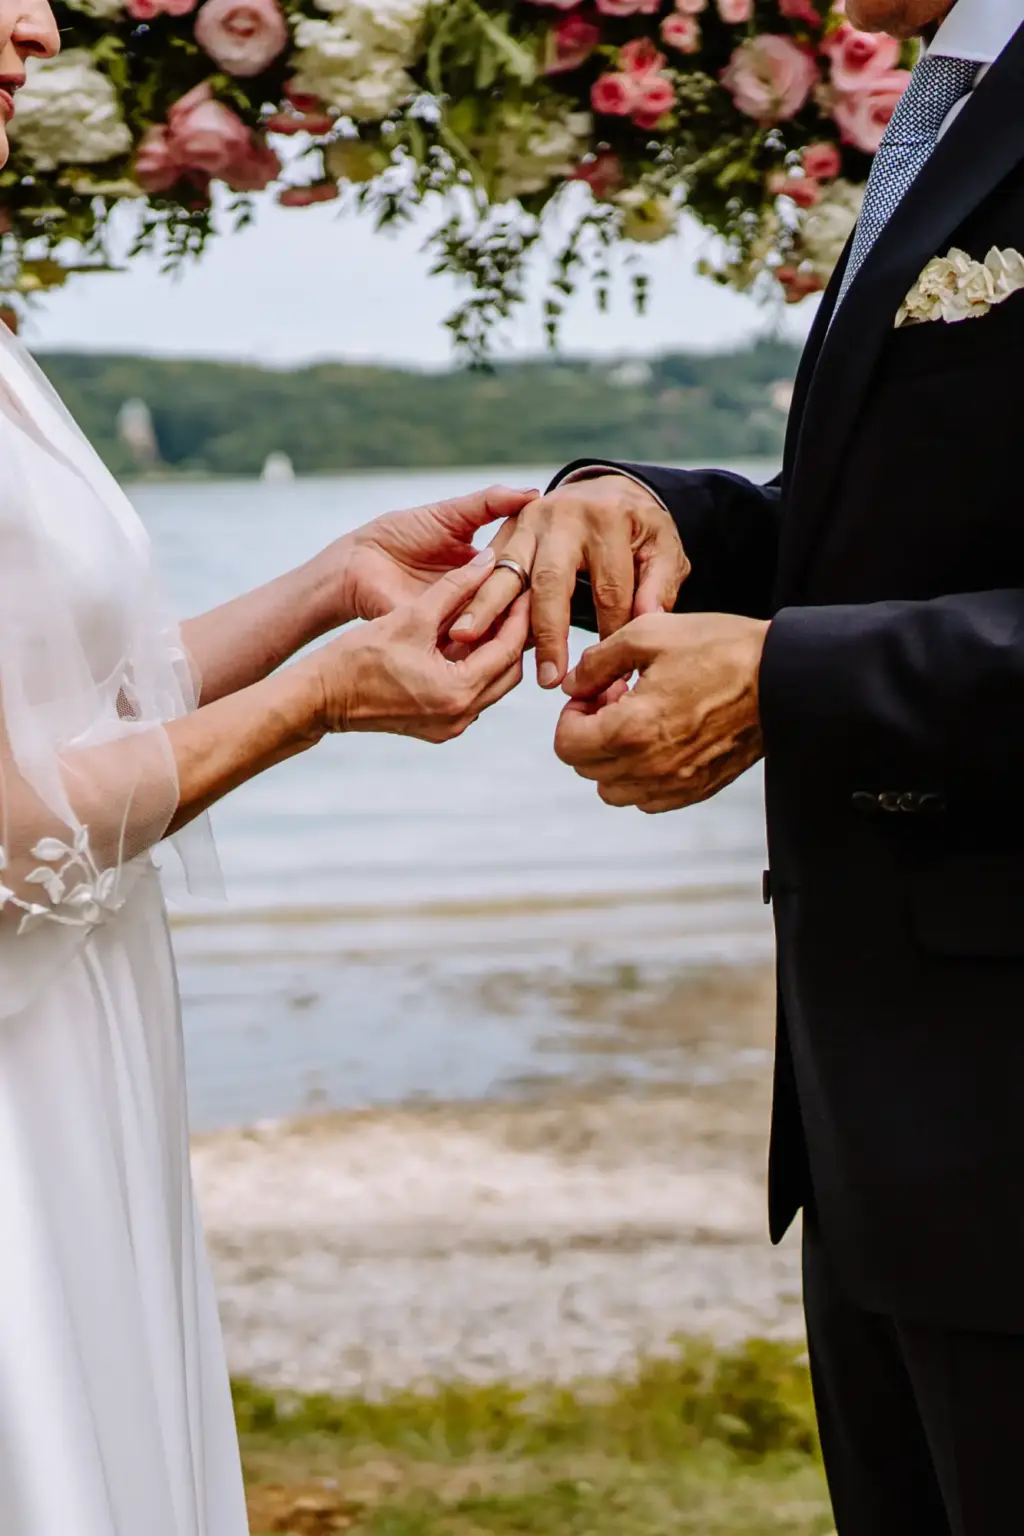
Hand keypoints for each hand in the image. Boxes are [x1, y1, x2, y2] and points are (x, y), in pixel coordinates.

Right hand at [308, 550, 528, 741]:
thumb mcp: (410, 617)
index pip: (508, 649)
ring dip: (495, 652)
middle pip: (508, 671)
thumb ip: (454, 588)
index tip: (527, 587)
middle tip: (519, 600)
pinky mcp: (437, 727)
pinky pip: (471, 695)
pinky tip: (472, 640)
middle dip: (514, 635)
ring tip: (498, 616)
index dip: (520, 615)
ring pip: (492, 684)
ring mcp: (449, 726)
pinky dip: (475, 668)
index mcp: (458, 691)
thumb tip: (488, 561)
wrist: (320, 698)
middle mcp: (460, 716)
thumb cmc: (357, 657)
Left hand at [320, 485, 537, 624]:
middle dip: (533, 601)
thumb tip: (535, 494)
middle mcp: (477, 599)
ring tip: (537, 614)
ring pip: (497, 626)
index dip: (541, 572)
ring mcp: (462, 621)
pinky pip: (470, 643)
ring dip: (514, 622)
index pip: (521, 575)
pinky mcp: (442, 637)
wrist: (357, 562)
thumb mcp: (452, 514)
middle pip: (515, 604)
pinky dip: (485, 638)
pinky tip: (505, 633)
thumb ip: (491, 504)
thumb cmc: (398, 534)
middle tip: (557, 595)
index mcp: (484, 570)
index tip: (566, 566)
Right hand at [448, 474, 687, 689]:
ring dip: (487, 609)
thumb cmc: (638, 529)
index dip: (610, 634)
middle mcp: (563, 515)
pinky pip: (487, 568)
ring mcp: (530, 520)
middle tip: (549, 679)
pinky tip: (464, 628)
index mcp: (608, 518)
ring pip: (508, 572)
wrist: (606, 491)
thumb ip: (659, 586)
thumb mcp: (663, 549)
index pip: (608, 589)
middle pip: (552, 582)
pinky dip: (475, 598)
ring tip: (467, 640)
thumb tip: (646, 621)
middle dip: (550, 635)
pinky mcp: (508, 528)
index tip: (612, 673)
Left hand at [554, 612, 767, 812]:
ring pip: (613, 790)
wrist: (780, 677)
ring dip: (612, 759)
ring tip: (636, 722)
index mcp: (631, 728)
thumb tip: (573, 684)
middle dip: (589, 733)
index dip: (570, 716)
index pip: (566, 744)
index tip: (592, 695)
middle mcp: (649, 765)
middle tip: (614, 701)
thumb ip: (597, 662)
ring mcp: (674, 783)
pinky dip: (641, 776)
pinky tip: (659, 741)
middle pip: (586, 769)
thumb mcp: (648, 634)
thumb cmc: (723, 652)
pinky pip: (647, 799)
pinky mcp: (696, 790)